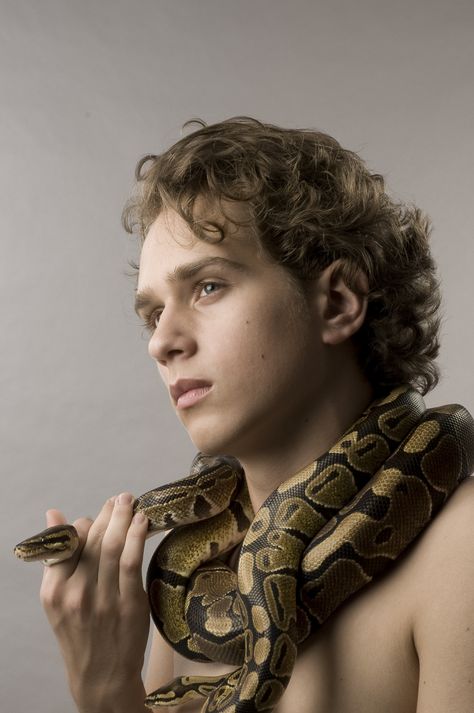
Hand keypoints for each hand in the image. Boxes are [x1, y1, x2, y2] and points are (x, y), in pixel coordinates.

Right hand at [40, 493, 149, 712]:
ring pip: (111, 546)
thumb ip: (58, 558)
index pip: (68, 543)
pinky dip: (136, 537)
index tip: (100, 512)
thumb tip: (54, 513)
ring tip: (130, 501)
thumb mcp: (57, 600)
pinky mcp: (129, 605)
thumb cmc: (81, 633)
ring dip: (122, 517)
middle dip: (107, 513)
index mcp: (54, 591)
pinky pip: (130, 562)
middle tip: (120, 498)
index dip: (85, 523)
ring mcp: (103, 600)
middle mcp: (75, 594)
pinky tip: (142, 522)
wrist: (101, 677)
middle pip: (91, 540)